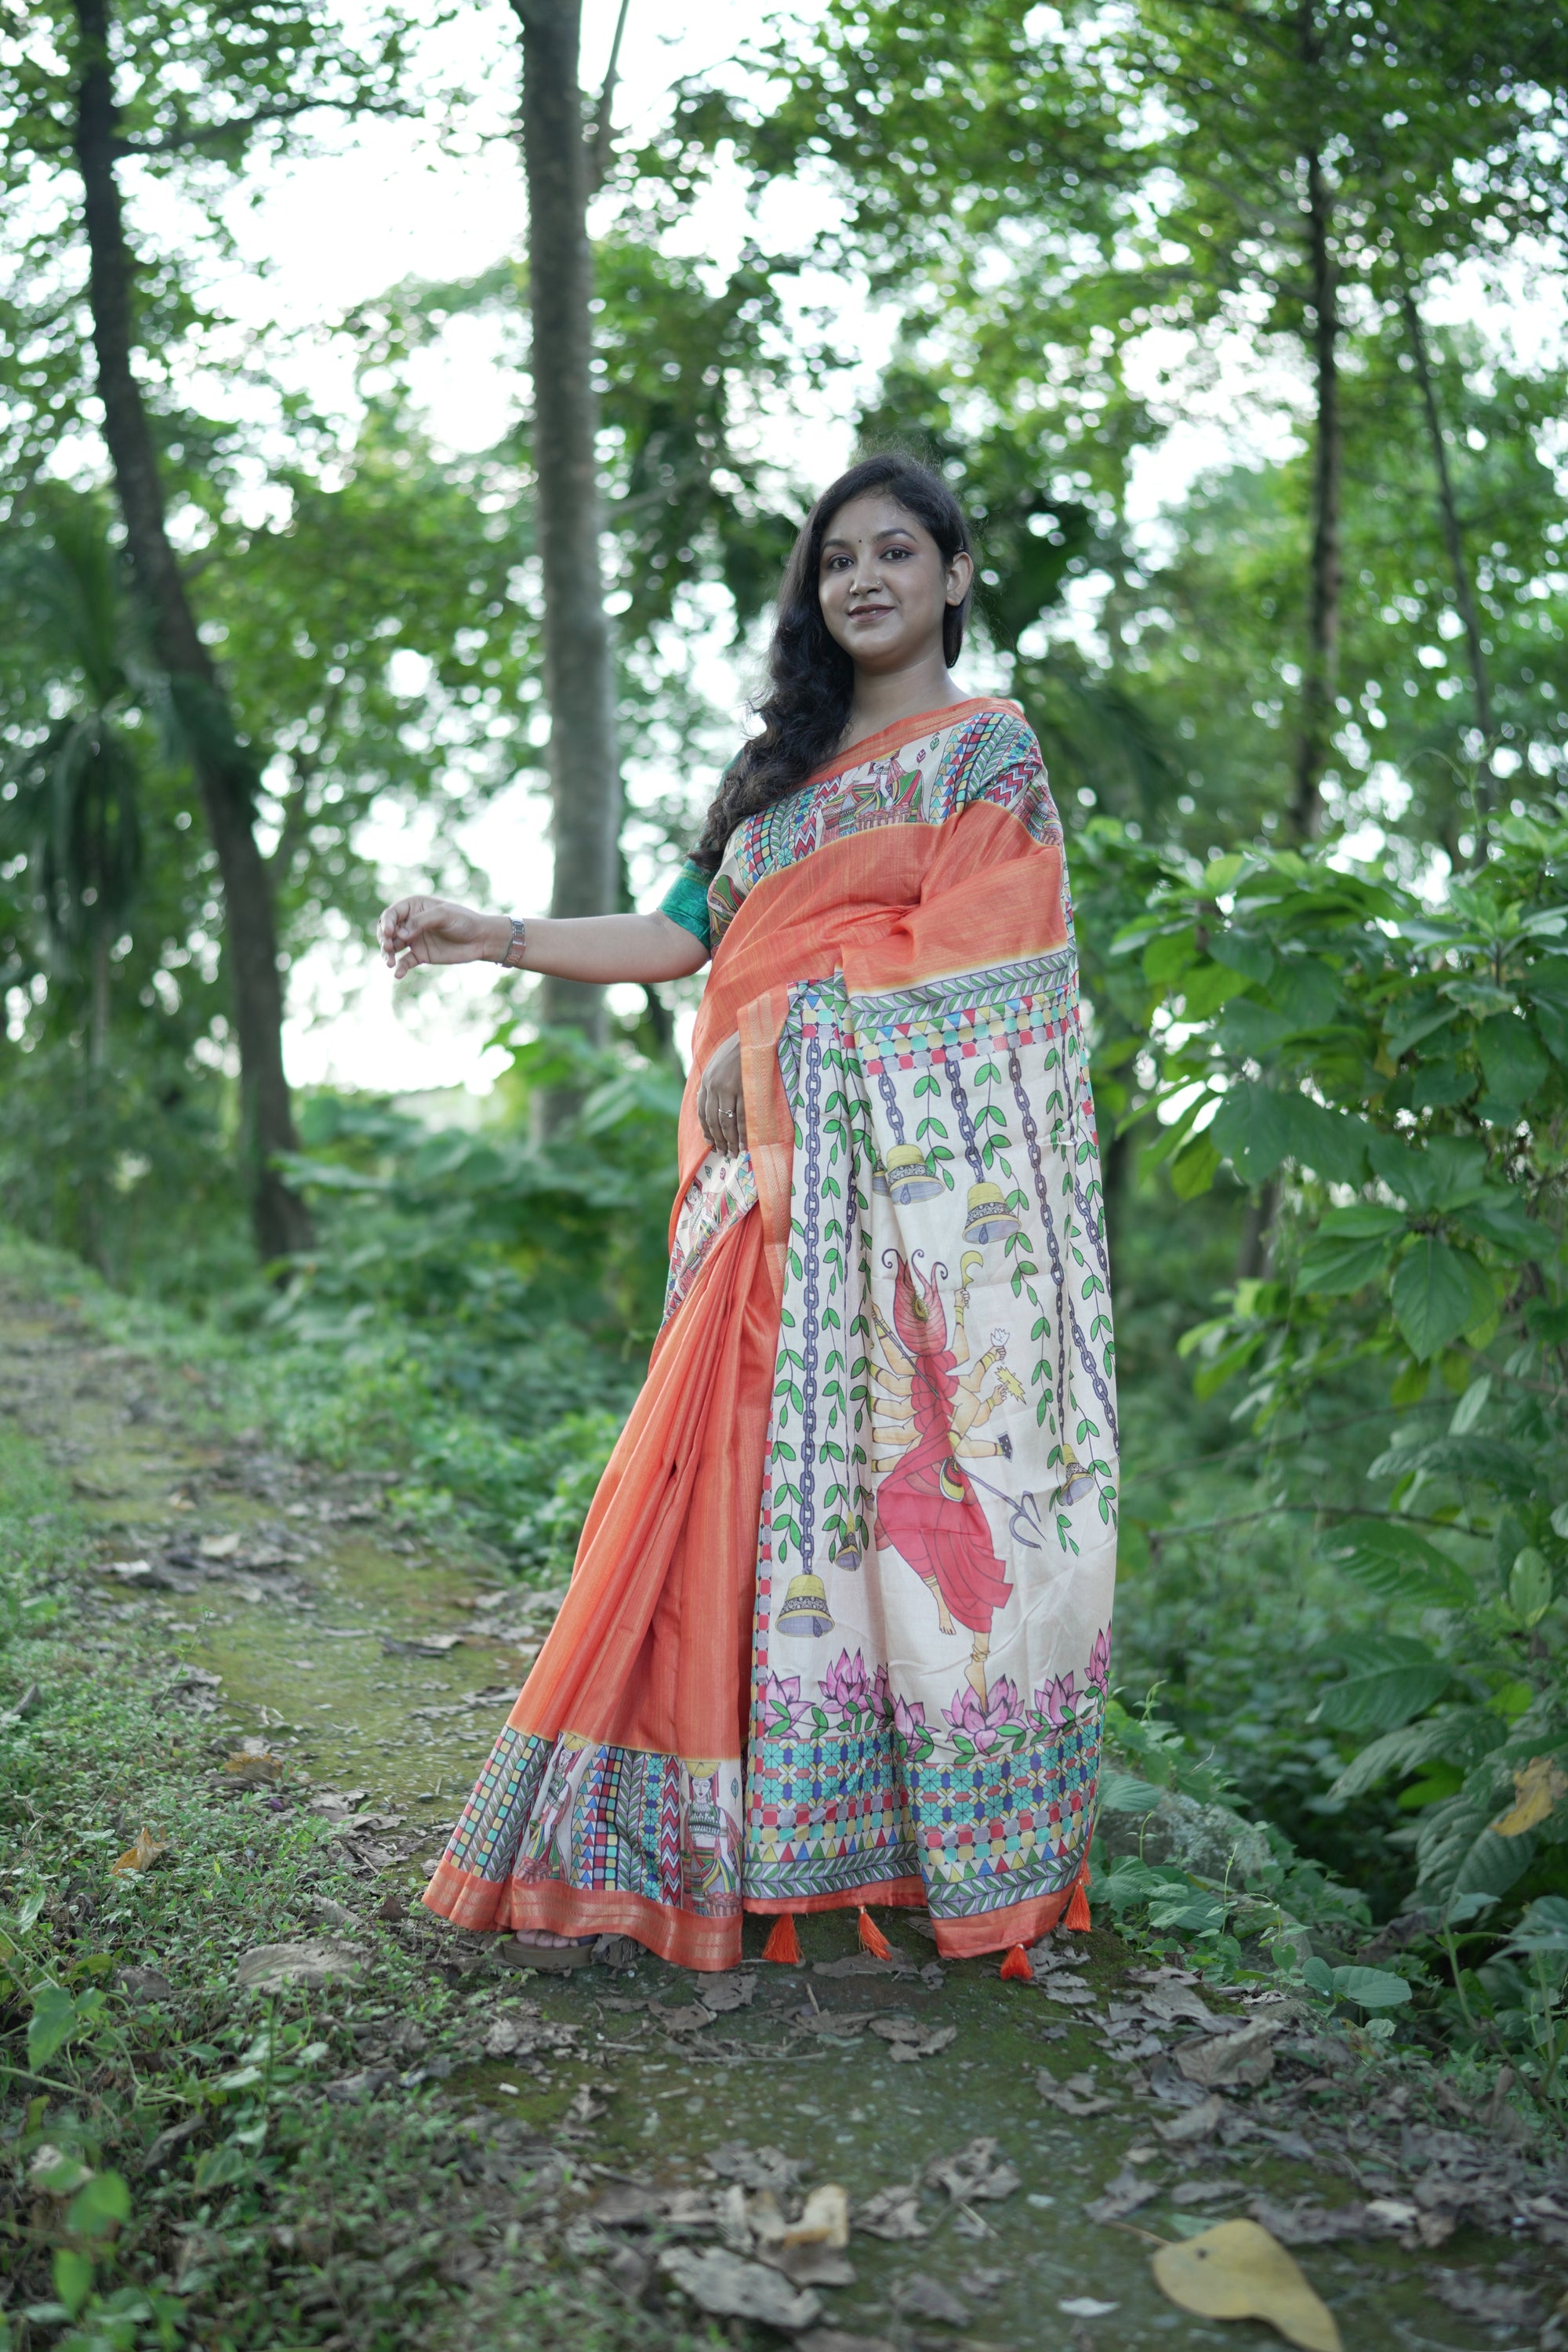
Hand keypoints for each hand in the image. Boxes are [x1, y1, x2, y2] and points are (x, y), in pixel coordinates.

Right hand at [378, 897, 507, 979]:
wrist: (481, 940)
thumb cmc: (464, 921)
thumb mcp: (443, 916)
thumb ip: (421, 922)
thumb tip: (399, 935)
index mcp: (414, 906)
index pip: (392, 913)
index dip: (386, 923)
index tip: (389, 933)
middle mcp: (411, 922)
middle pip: (388, 930)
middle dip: (384, 939)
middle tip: (388, 947)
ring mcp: (414, 939)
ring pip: (393, 946)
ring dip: (388, 953)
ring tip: (389, 962)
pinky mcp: (420, 955)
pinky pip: (405, 962)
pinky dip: (400, 968)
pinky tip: (397, 974)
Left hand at [697, 1030, 745, 1156]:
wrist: (755, 1032)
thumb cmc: (740, 1048)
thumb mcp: (719, 1063)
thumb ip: (713, 1081)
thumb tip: (710, 1102)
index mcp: (707, 1079)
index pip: (702, 1111)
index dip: (706, 1129)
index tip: (710, 1142)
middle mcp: (714, 1085)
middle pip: (713, 1120)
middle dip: (718, 1139)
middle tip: (724, 1153)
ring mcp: (729, 1087)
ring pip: (726, 1121)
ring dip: (730, 1140)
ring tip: (734, 1152)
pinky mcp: (745, 1088)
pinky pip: (743, 1116)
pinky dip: (744, 1132)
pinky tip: (745, 1142)